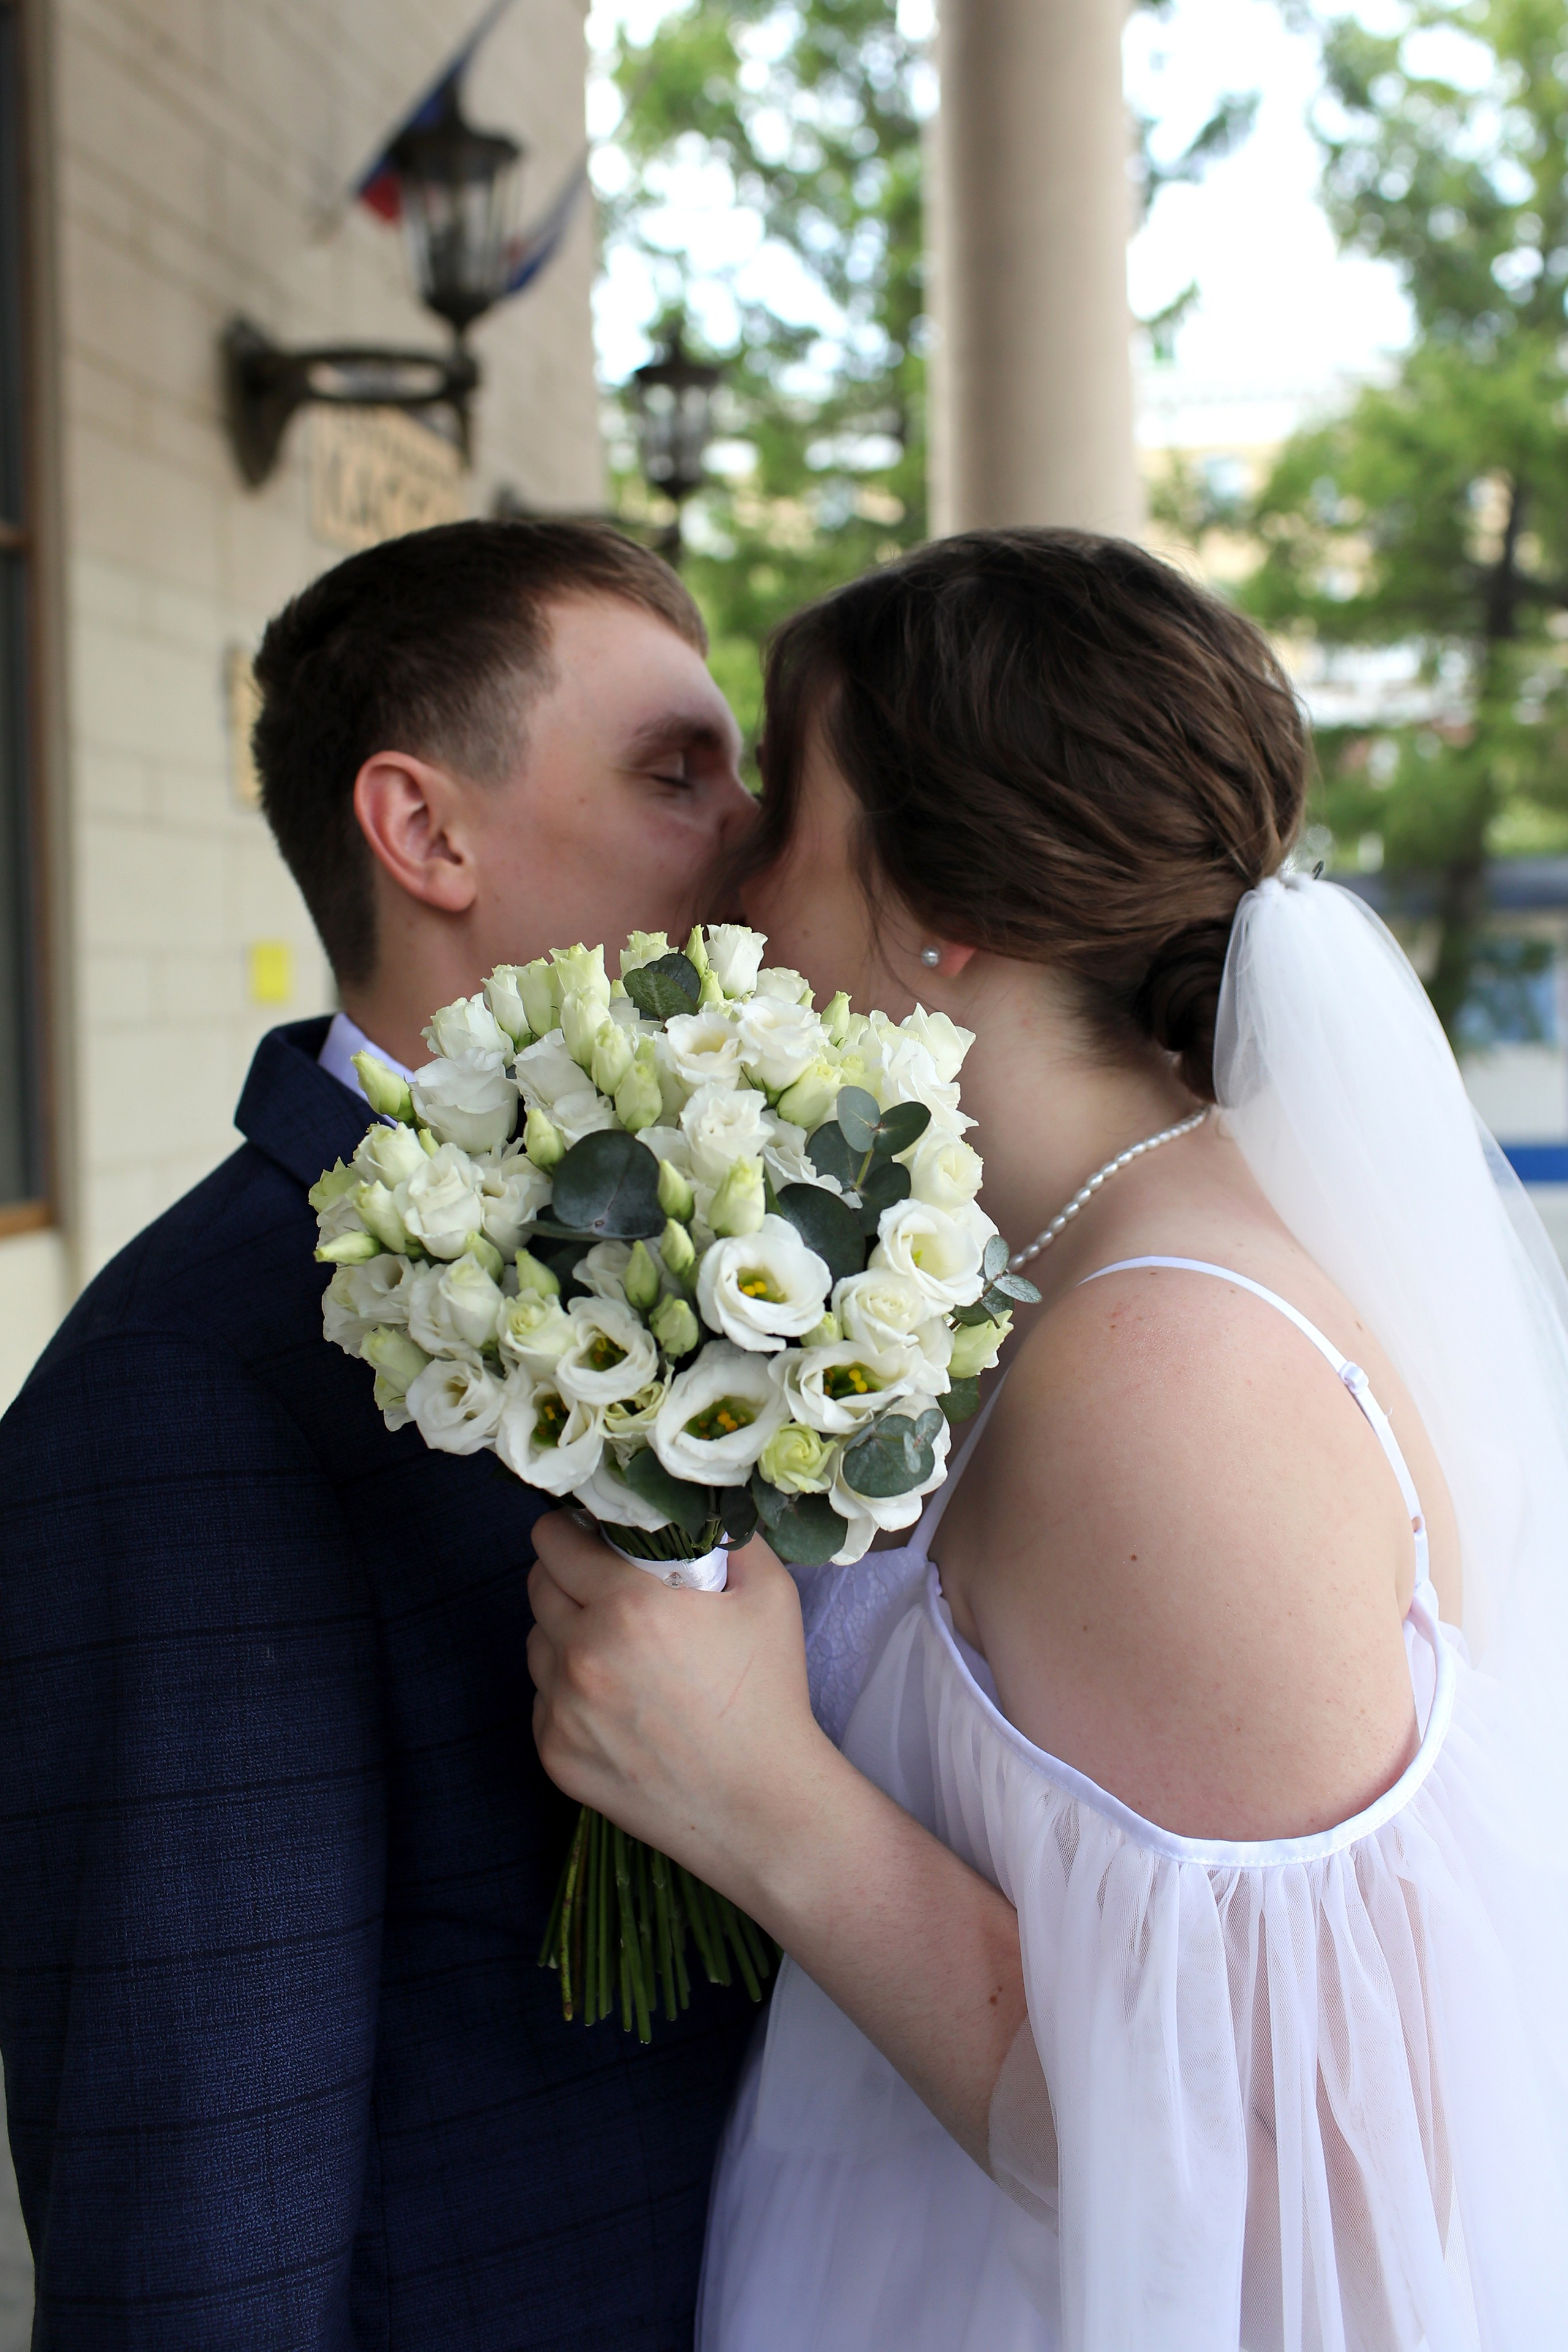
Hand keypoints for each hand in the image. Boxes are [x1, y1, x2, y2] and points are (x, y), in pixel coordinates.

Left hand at [526, 1512, 836, 1903]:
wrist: (761, 1806)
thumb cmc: (768, 1696)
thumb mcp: (769, 1594)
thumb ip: (727, 1534)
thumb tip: (692, 1503)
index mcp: (628, 1604)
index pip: (553, 1541)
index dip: (569, 1529)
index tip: (586, 1535)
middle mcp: (582, 1653)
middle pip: (537, 1586)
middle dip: (566, 1577)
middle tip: (606, 1588)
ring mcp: (561, 1709)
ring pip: (537, 1643)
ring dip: (565, 1635)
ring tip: (618, 1652)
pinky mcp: (554, 1755)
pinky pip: (543, 1699)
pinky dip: (569, 1693)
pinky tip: (617, 1704)